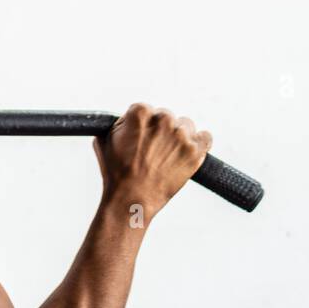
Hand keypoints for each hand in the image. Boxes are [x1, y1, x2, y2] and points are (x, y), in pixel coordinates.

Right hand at [94, 103, 210, 218]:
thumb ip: (117, 124)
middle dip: (159, 130)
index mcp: (140, 113)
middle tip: (152, 149)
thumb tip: (126, 121)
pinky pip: (205, 137)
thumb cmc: (116, 173)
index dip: (139, 124)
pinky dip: (198, 144)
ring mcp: (182, 135)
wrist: (131, 198)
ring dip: (178, 136)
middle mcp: (164, 120)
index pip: (144, 109)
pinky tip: (186, 152)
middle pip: (166, 116)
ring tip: (167, 154)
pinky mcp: (196, 150)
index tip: (138, 137)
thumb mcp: (103, 141)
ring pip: (185, 125)